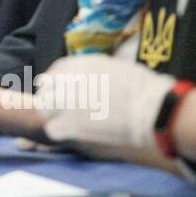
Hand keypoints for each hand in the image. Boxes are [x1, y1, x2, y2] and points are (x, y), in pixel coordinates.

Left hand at [35, 56, 174, 151]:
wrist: (152, 108)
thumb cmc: (143, 89)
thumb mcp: (115, 67)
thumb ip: (94, 73)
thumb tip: (90, 81)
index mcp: (81, 63)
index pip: (55, 71)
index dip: (57, 83)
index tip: (63, 91)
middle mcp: (68, 79)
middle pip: (45, 89)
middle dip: (52, 98)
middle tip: (62, 108)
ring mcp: (66, 102)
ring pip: (43, 108)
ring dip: (52, 114)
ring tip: (66, 121)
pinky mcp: (71, 124)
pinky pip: (52, 129)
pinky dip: (60, 132)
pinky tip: (71, 133)